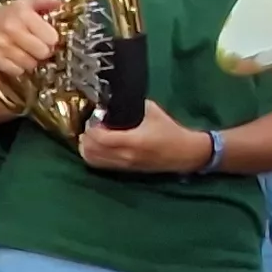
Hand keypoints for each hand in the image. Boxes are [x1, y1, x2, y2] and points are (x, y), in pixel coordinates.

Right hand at [0, 0, 62, 83]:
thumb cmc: (5, 16)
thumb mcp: (24, 4)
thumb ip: (42, 1)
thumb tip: (58, 1)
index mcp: (23, 15)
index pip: (51, 37)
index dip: (52, 39)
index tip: (48, 38)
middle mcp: (12, 30)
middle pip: (43, 52)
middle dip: (44, 51)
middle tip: (39, 47)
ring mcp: (1, 45)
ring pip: (31, 64)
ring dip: (32, 61)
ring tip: (27, 53)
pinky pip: (17, 71)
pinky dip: (19, 68)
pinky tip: (17, 59)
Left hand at [75, 109, 207, 173]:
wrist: (184, 153)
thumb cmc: (170, 131)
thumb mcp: (153, 112)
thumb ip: (132, 106)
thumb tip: (114, 101)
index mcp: (134, 140)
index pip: (100, 138)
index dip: (91, 128)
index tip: (94, 118)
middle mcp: (125, 155)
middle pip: (91, 150)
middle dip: (86, 137)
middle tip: (89, 126)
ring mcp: (123, 165)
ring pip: (92, 160)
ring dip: (86, 148)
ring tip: (90, 137)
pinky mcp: (124, 170)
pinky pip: (99, 165)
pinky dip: (92, 156)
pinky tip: (95, 147)